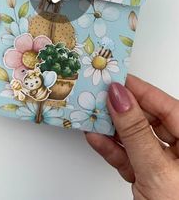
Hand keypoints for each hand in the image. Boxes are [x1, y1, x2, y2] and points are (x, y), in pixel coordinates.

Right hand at [86, 75, 178, 199]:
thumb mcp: (158, 170)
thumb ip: (136, 132)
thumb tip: (120, 97)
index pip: (164, 104)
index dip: (138, 89)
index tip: (115, 78)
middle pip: (147, 118)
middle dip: (120, 108)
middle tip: (98, 94)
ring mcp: (164, 164)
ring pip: (134, 137)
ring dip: (111, 128)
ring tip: (91, 112)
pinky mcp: (149, 177)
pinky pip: (128, 156)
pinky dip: (111, 149)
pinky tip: (96, 137)